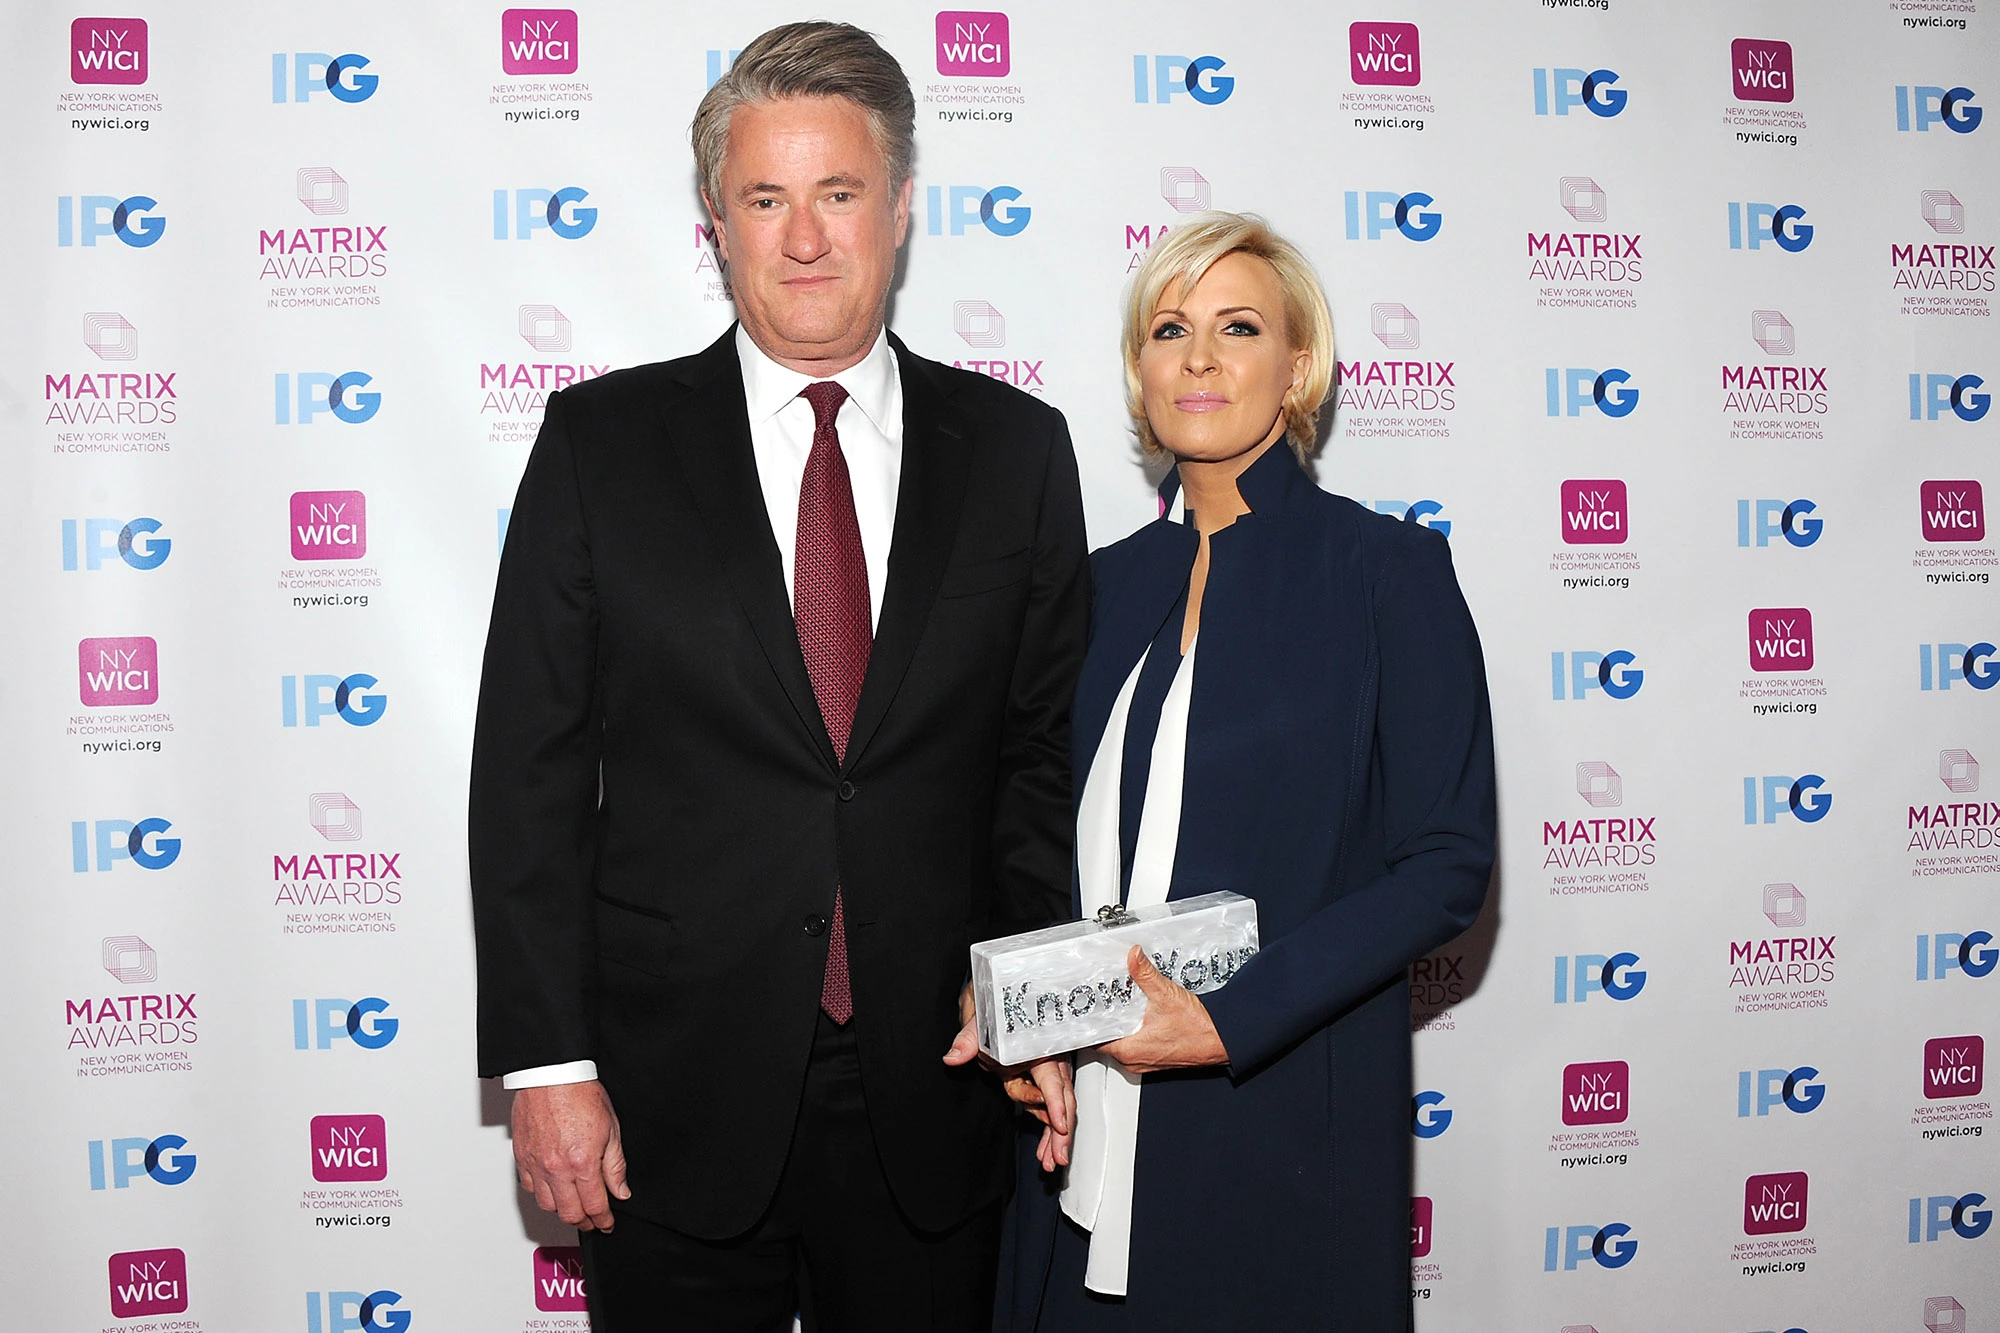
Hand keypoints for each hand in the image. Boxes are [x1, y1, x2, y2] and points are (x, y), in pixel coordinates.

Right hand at [511, 1080, 630, 1231]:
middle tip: (594, 1221)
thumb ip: (615, 1165)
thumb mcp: (612, 1129)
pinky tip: (552, 1188)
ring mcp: (536, 1165)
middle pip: (570, 1213)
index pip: (595, 1206)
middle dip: (585, 1222)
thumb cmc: (581, 1094)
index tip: (607, 1224)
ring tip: (574, 1206)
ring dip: (563, 1210)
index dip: (604, 1220)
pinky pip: (529, 1188)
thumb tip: (621, 1191)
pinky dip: (542, 1193)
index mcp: (582, 1163)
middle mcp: (556, 1169)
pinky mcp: (522, 1157)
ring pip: (547, 1205)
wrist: (552, 1075)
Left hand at [943, 985, 1075, 1172]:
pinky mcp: (1041, 1077)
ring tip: (1051, 1160)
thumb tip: (953, 1057)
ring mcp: (1048, 1068)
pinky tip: (1046, 1147)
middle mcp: (1049, 1057)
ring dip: (1056, 1135)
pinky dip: (1049, 1126)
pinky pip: (1048, 1104)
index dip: (1055, 1102)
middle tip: (1058, 1155)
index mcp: (1038, 1043)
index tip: (1059, 1123)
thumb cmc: (996, 1005)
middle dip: (1061, 1130)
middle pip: (1062, 1098)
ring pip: (1058, 1106)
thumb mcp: (979, 1021)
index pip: (1051, 1077)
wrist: (1000, 996)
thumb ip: (968, 1039)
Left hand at [1097, 946, 1229, 1074]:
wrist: (1222, 1039)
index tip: (1087, 1007)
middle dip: (1105, 1020)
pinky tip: (1138, 1016)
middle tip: (1103, 999)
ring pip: (1122, 1043)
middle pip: (1106, 1039)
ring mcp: (1146, 1061)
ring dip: (1120, 1026)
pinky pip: (1136, 1045)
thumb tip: (1133, 956)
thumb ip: (1145, 974)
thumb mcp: (1166, 995)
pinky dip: (1134, 1031)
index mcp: (1130, 1050)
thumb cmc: (1199, 1028)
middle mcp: (1135, 1061)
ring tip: (1119, 1004)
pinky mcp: (1156, 1058)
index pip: (1095, 1039)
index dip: (1089, 1022)